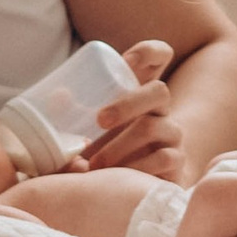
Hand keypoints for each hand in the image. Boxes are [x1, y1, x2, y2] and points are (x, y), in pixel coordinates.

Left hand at [82, 39, 187, 177]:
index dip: (149, 52)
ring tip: (96, 163)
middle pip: (158, 91)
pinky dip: (137, 167)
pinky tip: (120, 176)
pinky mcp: (176, 160)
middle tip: (99, 120)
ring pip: (154, 128)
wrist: (137, 184)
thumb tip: (59, 96)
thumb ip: (76, 111)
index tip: (127, 60)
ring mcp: (172, 133)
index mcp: (141, 91)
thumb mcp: (93, 126)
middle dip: (128, 103)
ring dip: (120, 145)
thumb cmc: (109, 146)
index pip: (159, 57)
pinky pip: (164, 158)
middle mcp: (161, 108)